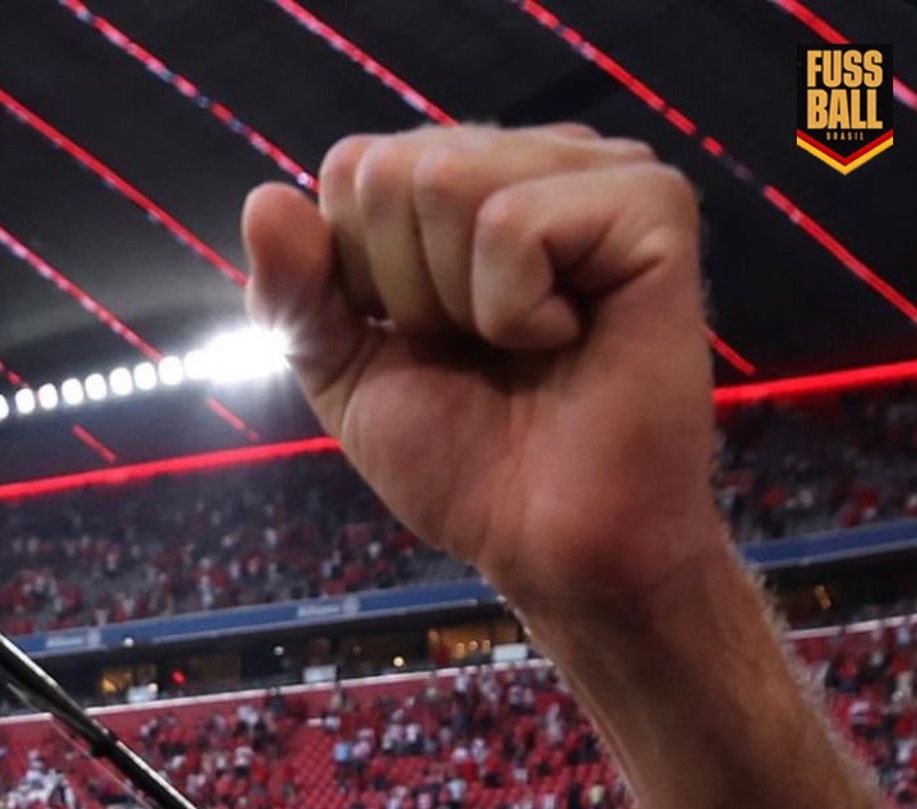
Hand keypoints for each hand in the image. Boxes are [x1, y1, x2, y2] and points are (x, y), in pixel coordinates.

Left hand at [243, 126, 722, 613]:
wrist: (548, 542)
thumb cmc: (467, 464)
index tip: (422, 341)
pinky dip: (514, 308)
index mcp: (472, 181)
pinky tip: (567, 339)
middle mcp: (537, 159)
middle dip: (407, 290)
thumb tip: (264, 200)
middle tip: (481, 352)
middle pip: (392, 169)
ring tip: (524, 346)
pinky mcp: (652, 208)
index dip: (359, 275)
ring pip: (448, 181)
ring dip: (458, 302)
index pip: (354, 165)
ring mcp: (601, 173)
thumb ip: (296, 294)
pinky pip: (514, 222)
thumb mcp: (348, 375)